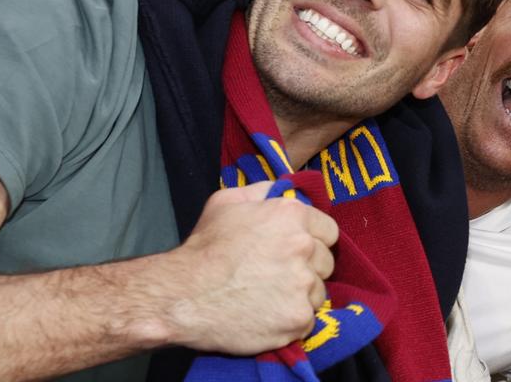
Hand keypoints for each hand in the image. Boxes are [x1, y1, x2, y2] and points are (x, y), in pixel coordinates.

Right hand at [161, 182, 338, 353]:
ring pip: (318, 292)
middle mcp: (303, 246)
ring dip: (300, 296)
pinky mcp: (298, 318)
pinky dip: (290, 321)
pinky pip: (307, 320)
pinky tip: (267, 316)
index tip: (294, 253)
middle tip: (276, 277)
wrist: (182, 296)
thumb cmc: (203, 248)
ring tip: (268, 298)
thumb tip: (283, 189)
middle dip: (307, 269)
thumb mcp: (226, 202)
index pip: (328, 231)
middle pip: (325, 262)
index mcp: (291, 215)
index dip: (312, 242)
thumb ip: (262, 191)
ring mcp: (302, 284)